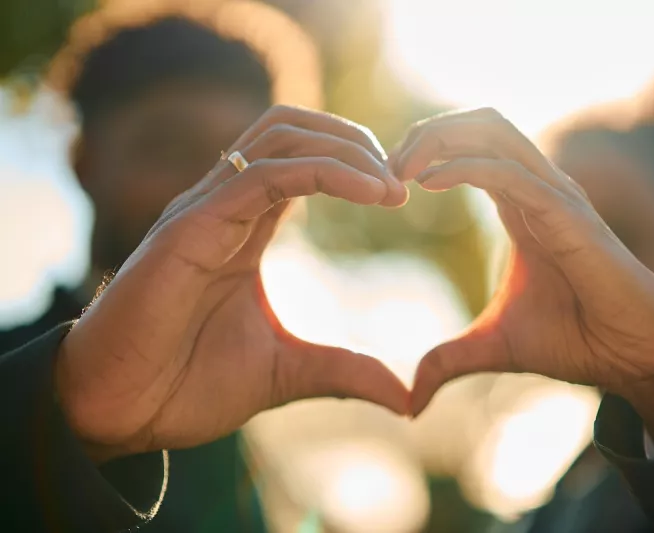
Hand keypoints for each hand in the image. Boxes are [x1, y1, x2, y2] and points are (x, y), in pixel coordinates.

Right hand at [56, 106, 409, 461]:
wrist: (119, 413)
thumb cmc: (186, 386)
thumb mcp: (286, 372)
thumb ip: (343, 370)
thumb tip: (405, 397)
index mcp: (244, 228)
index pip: (300, 159)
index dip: (354, 163)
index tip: (400, 194)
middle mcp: (224, 206)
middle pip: (292, 128)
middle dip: (353, 140)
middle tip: (402, 180)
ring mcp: (205, 210)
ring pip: (279, 135)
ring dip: (344, 147)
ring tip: (390, 185)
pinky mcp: (191, 227)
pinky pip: (264, 174)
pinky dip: (323, 170)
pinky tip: (369, 192)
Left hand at [393, 108, 653, 450]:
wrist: (634, 358)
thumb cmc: (577, 342)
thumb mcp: (493, 347)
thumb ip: (448, 360)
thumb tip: (410, 401)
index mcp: (521, 206)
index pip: (471, 148)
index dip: (426, 151)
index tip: (387, 182)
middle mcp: (538, 190)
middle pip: (480, 125)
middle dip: (427, 132)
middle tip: (386, 167)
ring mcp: (556, 197)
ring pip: (494, 132)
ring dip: (440, 139)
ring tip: (401, 169)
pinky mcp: (568, 215)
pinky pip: (509, 173)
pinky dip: (464, 168)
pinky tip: (428, 184)